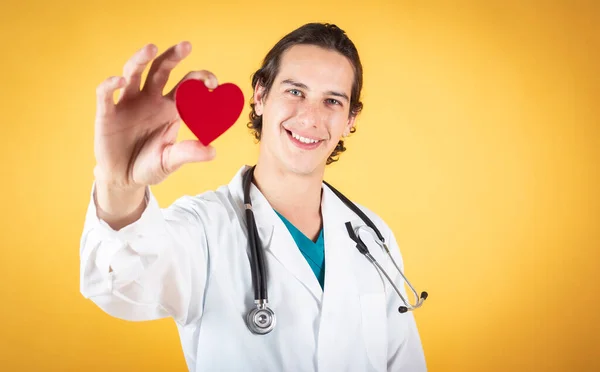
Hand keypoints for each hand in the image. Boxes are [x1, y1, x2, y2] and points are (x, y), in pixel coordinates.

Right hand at [93, 41, 217, 189]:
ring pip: (134, 73)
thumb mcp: (171, 160)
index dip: (200, 79)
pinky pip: (106, 93)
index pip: (187, 85)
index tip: (213, 82)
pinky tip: (120, 81)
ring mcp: (128, 103)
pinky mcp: (107, 113)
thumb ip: (189, 153)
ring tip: (151, 48)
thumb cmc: (150, 166)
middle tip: (186, 46)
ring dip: (141, 59)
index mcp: (170, 108)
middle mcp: (150, 99)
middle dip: (173, 56)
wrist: (124, 179)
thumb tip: (213, 151)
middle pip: (161, 70)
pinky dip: (111, 84)